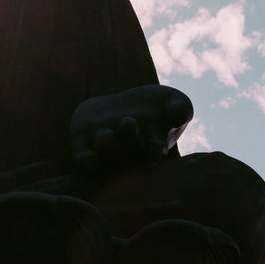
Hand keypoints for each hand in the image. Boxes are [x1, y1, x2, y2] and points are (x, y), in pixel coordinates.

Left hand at [70, 85, 193, 173]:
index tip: (156, 147)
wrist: (124, 105)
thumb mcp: (174, 101)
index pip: (154, 152)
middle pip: (128, 152)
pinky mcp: (84, 147)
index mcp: (153, 147)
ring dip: (106, 147)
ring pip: (104, 155)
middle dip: (128, 139)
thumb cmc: (157, 106)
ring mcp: (106, 151)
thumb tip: (179, 115)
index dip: (155, 150)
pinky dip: (86, 161)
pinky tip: (87, 158)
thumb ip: (180, 108)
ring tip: (108, 136)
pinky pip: (84, 160)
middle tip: (129, 123)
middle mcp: (129, 154)